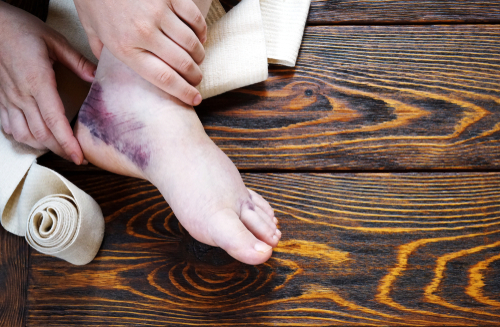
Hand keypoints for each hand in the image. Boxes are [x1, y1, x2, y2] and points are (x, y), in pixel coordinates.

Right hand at [0, 2, 95, 163]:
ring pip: (24, 135)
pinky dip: (23, 137)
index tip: (80, 156)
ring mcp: (8, 98)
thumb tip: (97, 77)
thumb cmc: (20, 29)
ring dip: (43, 146)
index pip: (55, 122)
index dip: (68, 143)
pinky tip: (35, 137)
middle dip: (61, 151)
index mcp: (38, 81)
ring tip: (60, 148)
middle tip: (78, 157)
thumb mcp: (55, 41)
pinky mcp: (0, 98)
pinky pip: (8, 127)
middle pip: (42, 135)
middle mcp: (21, 94)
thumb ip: (78, 62)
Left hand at [74, 0, 206, 105]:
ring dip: (199, 55)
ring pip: (192, 43)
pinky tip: (199, 37)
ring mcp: (159, 13)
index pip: (164, 78)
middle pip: (183, 64)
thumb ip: (101, 50)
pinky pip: (194, 19)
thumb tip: (104, 69)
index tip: (194, 98)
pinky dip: (201, 31)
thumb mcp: (90, 26)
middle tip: (197, 79)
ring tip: (198, 59)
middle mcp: (144, 33)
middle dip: (195, 76)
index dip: (184, 92)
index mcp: (125, 48)